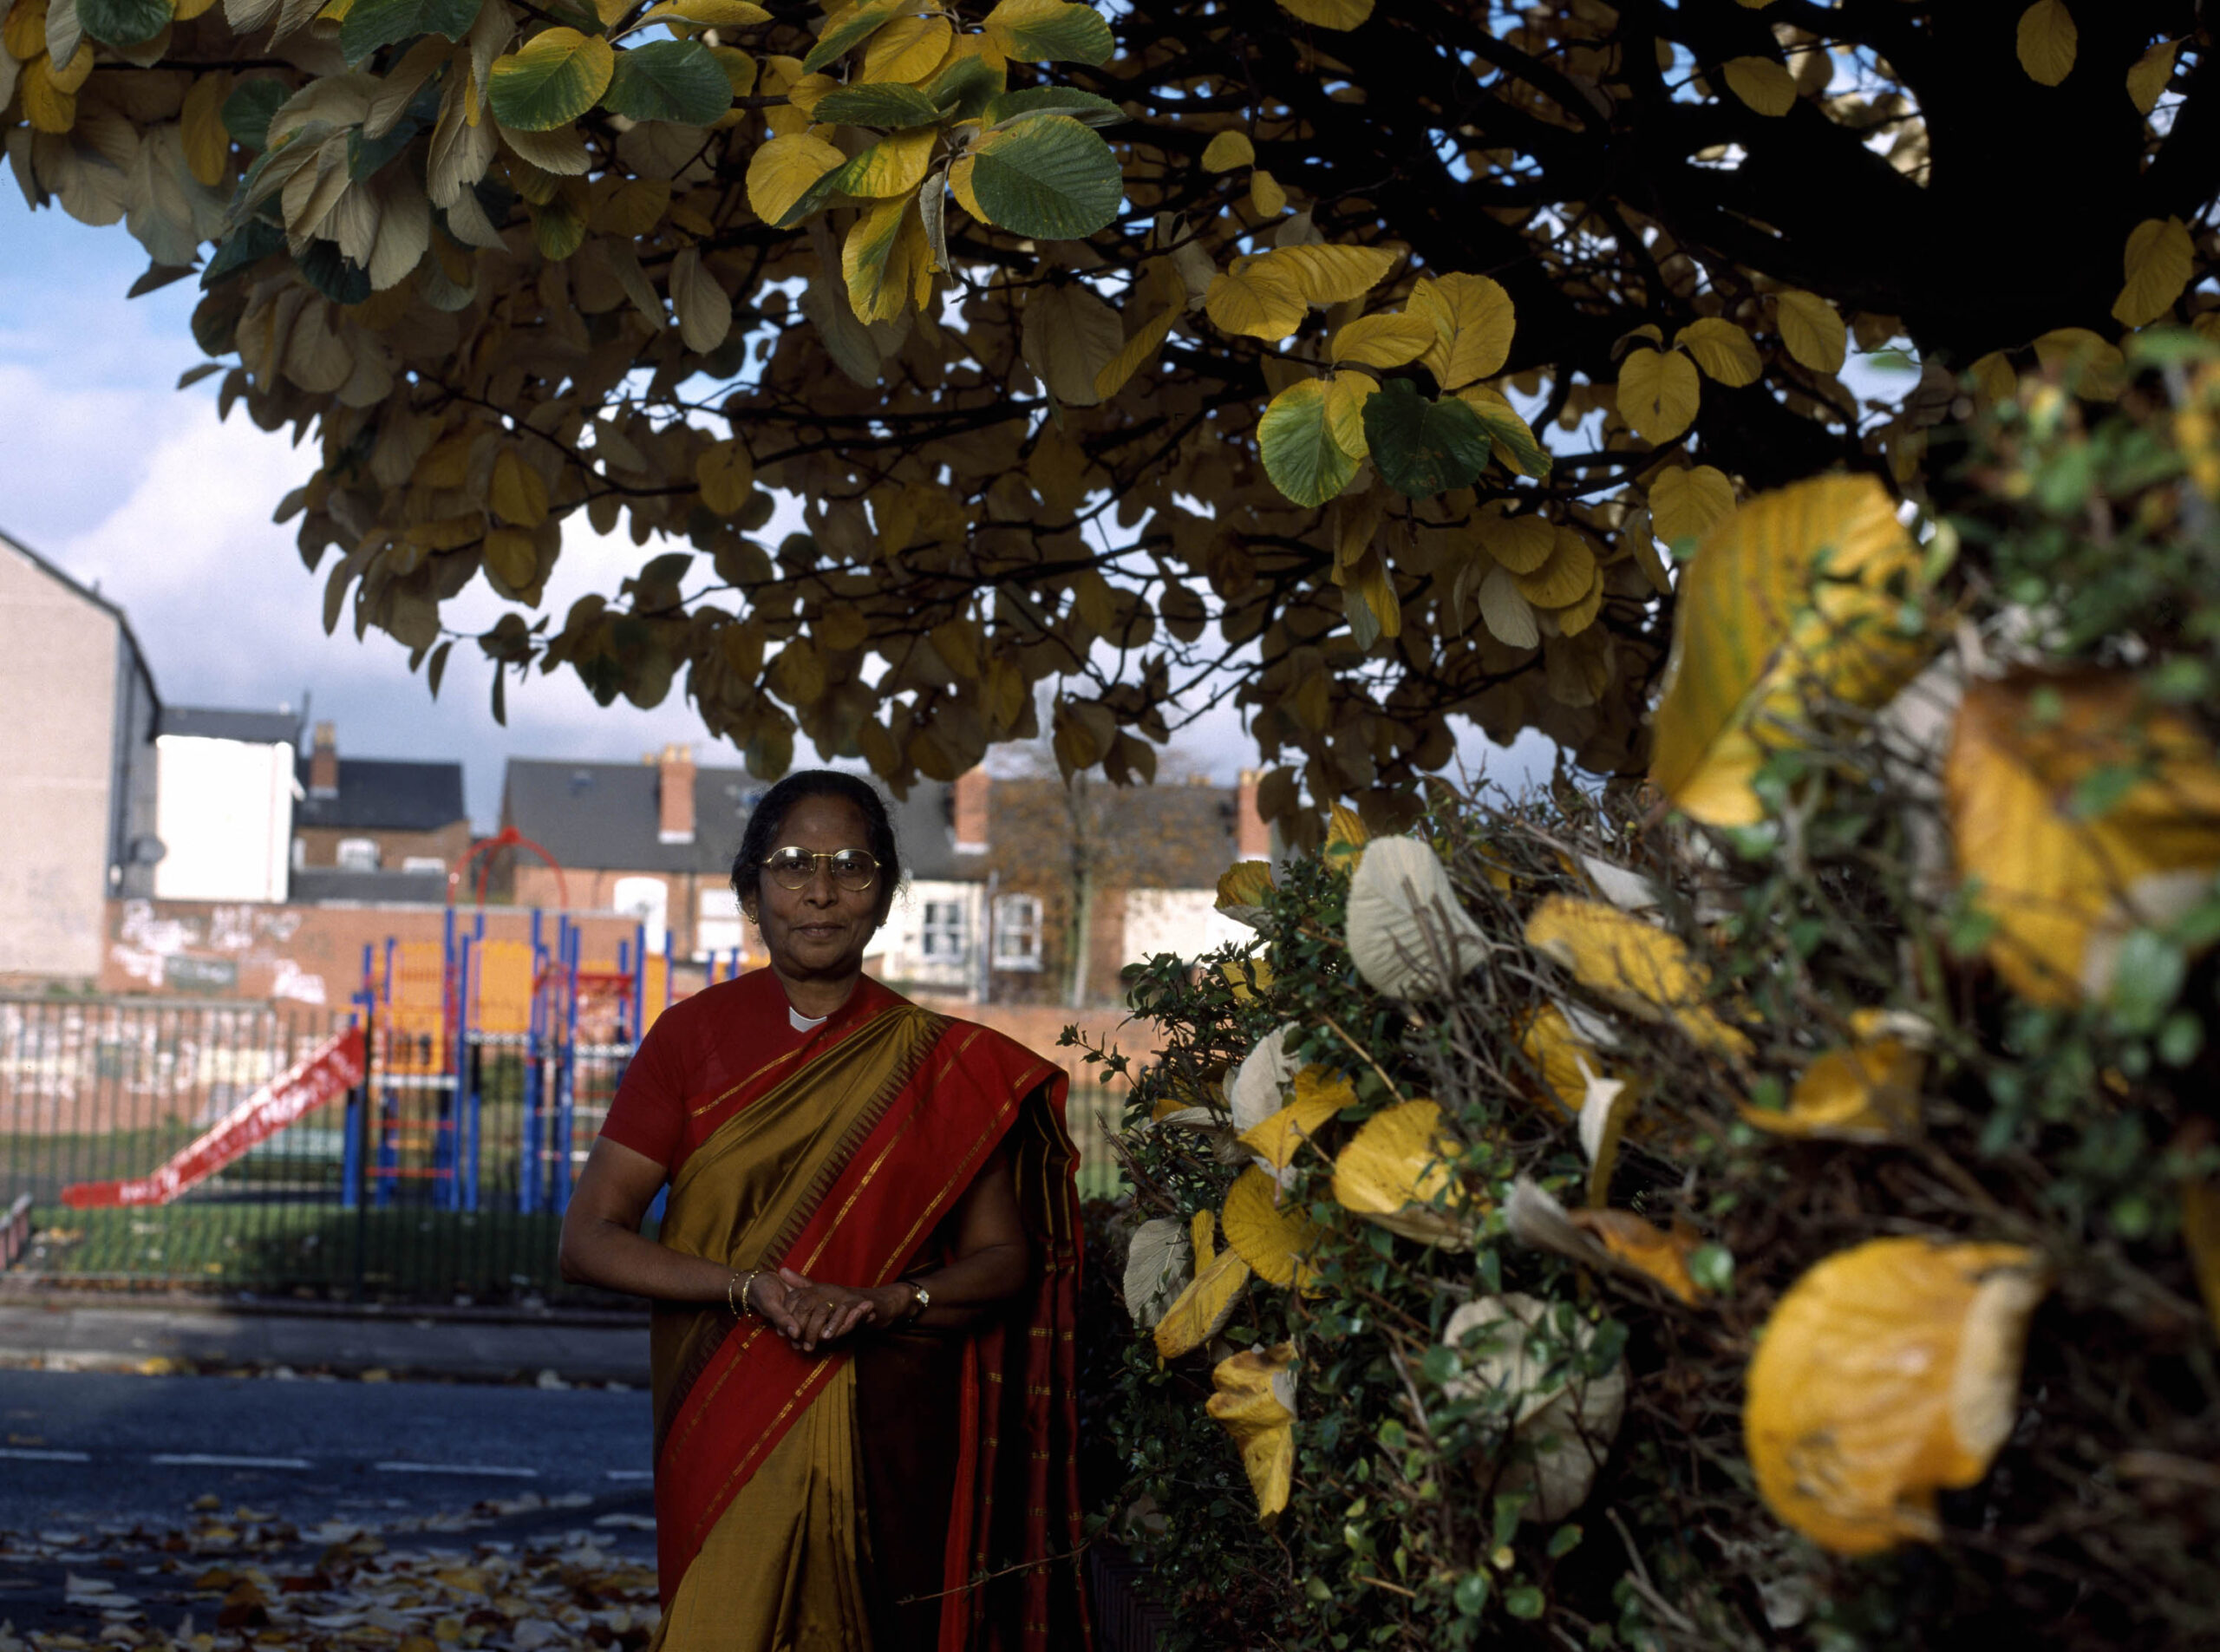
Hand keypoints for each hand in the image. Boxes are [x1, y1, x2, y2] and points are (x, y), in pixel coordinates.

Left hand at [758, 1267, 908, 1352]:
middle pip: (807, 1304)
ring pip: (823, 1310)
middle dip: (799, 1325)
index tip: (782, 1334)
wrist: (877, 1303)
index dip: (789, 1316)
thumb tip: (781, 1270)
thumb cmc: (847, 1301)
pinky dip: (836, 1324)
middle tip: (794, 1343)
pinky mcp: (859, 1303)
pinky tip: (828, 1337)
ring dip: (814, 1328)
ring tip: (807, 1345)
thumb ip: (802, 1285)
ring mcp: (844, 1296)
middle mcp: (829, 1289)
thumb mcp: (823, 1293)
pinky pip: (844, 1313)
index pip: (797, 1298)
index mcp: (819, 1289)